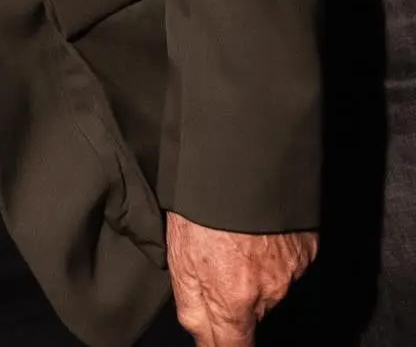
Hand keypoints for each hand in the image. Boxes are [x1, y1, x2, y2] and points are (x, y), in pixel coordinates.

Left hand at [166, 213, 316, 344]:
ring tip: (236, 236)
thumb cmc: (200, 202)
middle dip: (236, 298)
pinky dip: (274, 251)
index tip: (227, 341)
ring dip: (254, 272)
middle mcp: (268, 292)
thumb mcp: (179, 257)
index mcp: (233, 299)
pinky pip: (289, 261)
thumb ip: (192, 307)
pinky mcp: (307, 248)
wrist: (239, 158)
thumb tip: (204, 339)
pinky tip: (257, 227)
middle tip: (219, 259)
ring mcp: (291, 271)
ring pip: (270, 287)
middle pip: (252, 314)